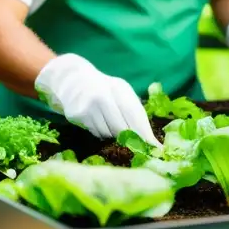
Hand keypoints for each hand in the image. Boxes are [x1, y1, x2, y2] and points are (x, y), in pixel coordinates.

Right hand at [36, 54, 159, 146]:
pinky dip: (100, 131)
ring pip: (107, 133)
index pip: (134, 113)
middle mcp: (102, 96)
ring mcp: (88, 105)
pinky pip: (95, 132)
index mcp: (118, 88)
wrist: (74, 80)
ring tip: (109, 122)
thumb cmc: (104, 89)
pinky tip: (97, 121)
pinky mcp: (77, 115)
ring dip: (112, 134)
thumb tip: (151, 141)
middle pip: (121, 128)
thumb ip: (135, 112)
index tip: (154, 148)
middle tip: (133, 142)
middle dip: (129, 138)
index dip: (144, 132)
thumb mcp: (121, 93)